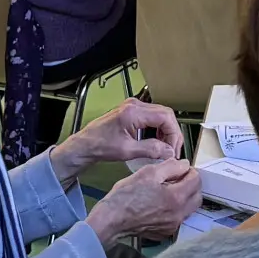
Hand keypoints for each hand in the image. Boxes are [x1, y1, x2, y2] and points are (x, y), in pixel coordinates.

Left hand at [55, 97, 184, 174]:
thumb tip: (169, 152)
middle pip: (165, 114)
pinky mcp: (132, 111)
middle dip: (172, 133)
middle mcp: (135, 105)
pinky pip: (152, 117)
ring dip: (166, 131)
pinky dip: (158, 129)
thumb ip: (151, 150)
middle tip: (172, 151)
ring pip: (160, 115)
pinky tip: (157, 142)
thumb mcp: (127, 151)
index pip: (165, 117)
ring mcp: (133, 107)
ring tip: (166, 148)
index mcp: (134, 112)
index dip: (173, 134)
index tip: (173, 150)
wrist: (85, 144)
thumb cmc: (100, 146)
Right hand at [84, 158, 200, 247]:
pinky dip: (175, 209)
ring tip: (169, 190)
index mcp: (176, 198)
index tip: (179, 168)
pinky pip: (178, 218)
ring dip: (185, 197)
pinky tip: (161, 203)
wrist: (111, 220)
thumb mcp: (148, 173)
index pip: (196, 180)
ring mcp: (172, 226)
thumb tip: (184, 164)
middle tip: (178, 178)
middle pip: (197, 196)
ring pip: (189, 208)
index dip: (189, 170)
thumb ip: (171, 167)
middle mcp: (179, 214)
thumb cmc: (126, 195)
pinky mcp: (165, 232)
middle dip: (191, 184)